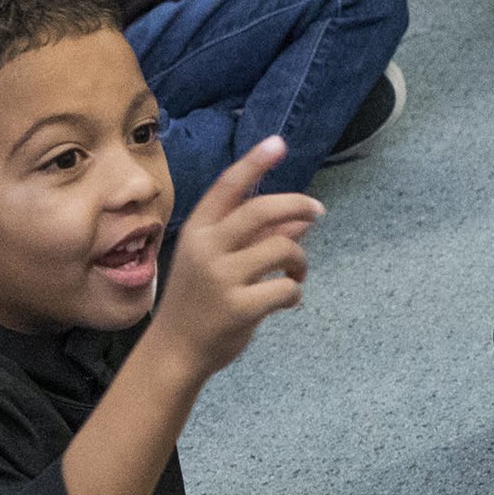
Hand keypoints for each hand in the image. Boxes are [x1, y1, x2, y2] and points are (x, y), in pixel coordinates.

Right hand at [147, 135, 320, 377]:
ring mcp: (221, 278)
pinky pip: (286, 289)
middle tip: (318, 210)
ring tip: (296, 275)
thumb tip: (297, 218)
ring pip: (282, 248)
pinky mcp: (239, 307)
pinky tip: (287, 300)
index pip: (228, 187)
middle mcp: (206, 249)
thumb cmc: (199, 302)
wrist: (175, 351)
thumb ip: (253, 238)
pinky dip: (294, 292)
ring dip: (300, 260)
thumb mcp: (217, 262)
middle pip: (260, 210)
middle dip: (296, 204)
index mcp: (197, 232)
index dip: (255, 163)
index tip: (279, 143)